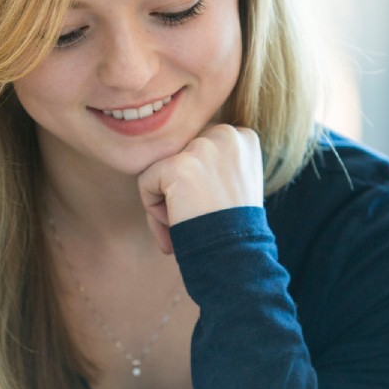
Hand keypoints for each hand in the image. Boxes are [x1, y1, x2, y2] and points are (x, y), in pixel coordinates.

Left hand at [137, 124, 262, 253]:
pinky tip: (176, 223)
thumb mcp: (234, 185)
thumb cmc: (234, 229)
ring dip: (166, 200)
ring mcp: (202, 148)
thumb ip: (210, 166)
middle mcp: (226, 133)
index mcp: (243, 137)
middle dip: (177, 190)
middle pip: (178, 156)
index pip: (197, 150)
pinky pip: (146, 183)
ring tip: (184, 223)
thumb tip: (171, 165)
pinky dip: (153, 210)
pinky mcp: (178, 166)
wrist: (236, 255)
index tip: (205, 207)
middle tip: (191, 218)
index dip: (196, 183)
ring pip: (161, 169)